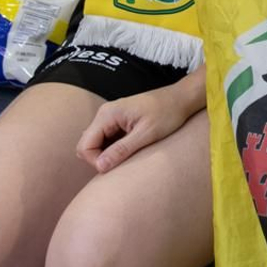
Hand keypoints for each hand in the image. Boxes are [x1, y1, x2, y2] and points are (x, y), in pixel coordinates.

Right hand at [76, 83, 194, 173]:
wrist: (181, 98)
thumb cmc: (167, 113)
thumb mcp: (146, 134)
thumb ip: (121, 150)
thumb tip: (100, 166)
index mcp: (107, 115)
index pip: (84, 146)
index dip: (95, 161)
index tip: (115, 168)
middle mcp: (104, 114)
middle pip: (87, 145)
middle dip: (100, 159)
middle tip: (123, 163)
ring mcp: (110, 117)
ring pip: (97, 143)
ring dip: (108, 154)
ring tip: (130, 154)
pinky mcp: (118, 121)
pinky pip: (107, 140)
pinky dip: (115, 148)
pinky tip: (132, 149)